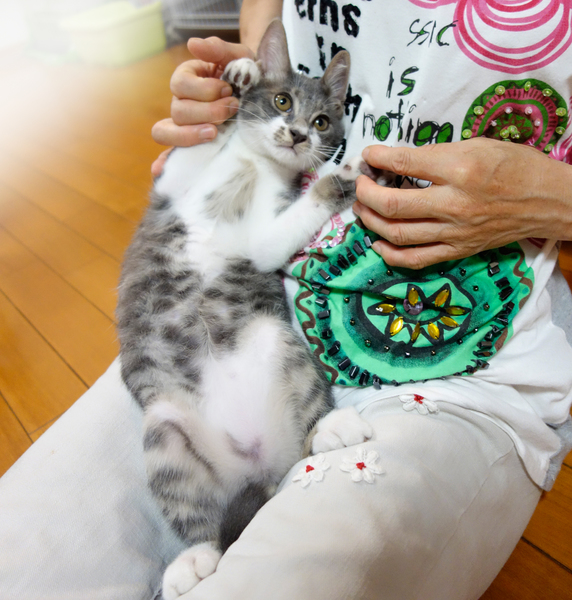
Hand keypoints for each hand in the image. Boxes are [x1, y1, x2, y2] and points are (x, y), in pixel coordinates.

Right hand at [151, 37, 253, 173]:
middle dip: (206, 111)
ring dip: (191, 134)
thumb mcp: (239, 57)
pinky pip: (169, 153)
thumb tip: (194, 45)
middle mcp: (182, 102)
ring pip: (170, 131)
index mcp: (189, 79)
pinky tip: (160, 170)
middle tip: (231, 109)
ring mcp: (184, 125)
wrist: (259, 96)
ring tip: (214, 133)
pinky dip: (163, 161)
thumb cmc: (246, 75)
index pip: (180, 84)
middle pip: (178, 110)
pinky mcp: (190, 144)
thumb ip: (219, 49)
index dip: (203, 89)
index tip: (228, 89)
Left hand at [354, 137, 571, 268]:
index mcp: (460, 169)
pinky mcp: (458, 250)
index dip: (378, 158)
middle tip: (359, 185)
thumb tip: (400, 160)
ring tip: (362, 209)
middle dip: (365, 194)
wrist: (548, 201)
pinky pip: (416, 259)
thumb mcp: (479, 145)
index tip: (367, 155)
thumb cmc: (516, 167)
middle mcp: (453, 204)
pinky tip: (378, 243)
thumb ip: (437, 154)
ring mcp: (454, 232)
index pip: (404, 163)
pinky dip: (391, 254)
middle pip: (392, 204)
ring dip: (371, 221)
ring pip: (398, 233)